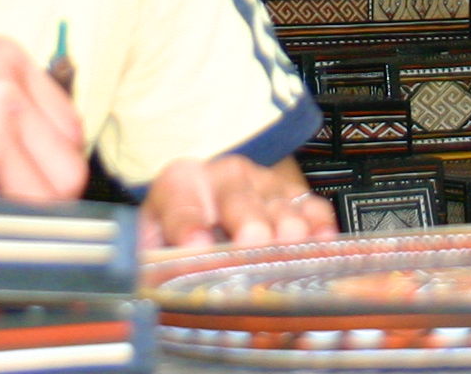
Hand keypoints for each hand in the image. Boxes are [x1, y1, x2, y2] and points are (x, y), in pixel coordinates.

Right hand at [0, 36, 86, 201]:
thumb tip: (33, 153)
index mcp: (8, 58)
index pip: (70, 128)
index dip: (51, 162)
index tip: (31, 180)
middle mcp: (9, 90)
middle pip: (68, 170)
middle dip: (44, 197)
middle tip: (6, 205)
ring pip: (42, 202)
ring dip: (13, 214)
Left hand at [140, 155, 334, 250]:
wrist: (206, 198)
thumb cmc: (176, 229)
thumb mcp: (151, 240)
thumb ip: (150, 261)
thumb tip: (151, 293)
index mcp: (180, 183)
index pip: (182, 204)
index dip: (189, 225)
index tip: (197, 245)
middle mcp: (225, 176)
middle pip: (241, 203)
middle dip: (249, 229)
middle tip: (253, 254)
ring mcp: (264, 183)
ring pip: (282, 208)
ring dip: (287, 239)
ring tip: (286, 264)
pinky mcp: (295, 194)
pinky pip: (315, 210)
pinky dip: (319, 233)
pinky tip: (316, 253)